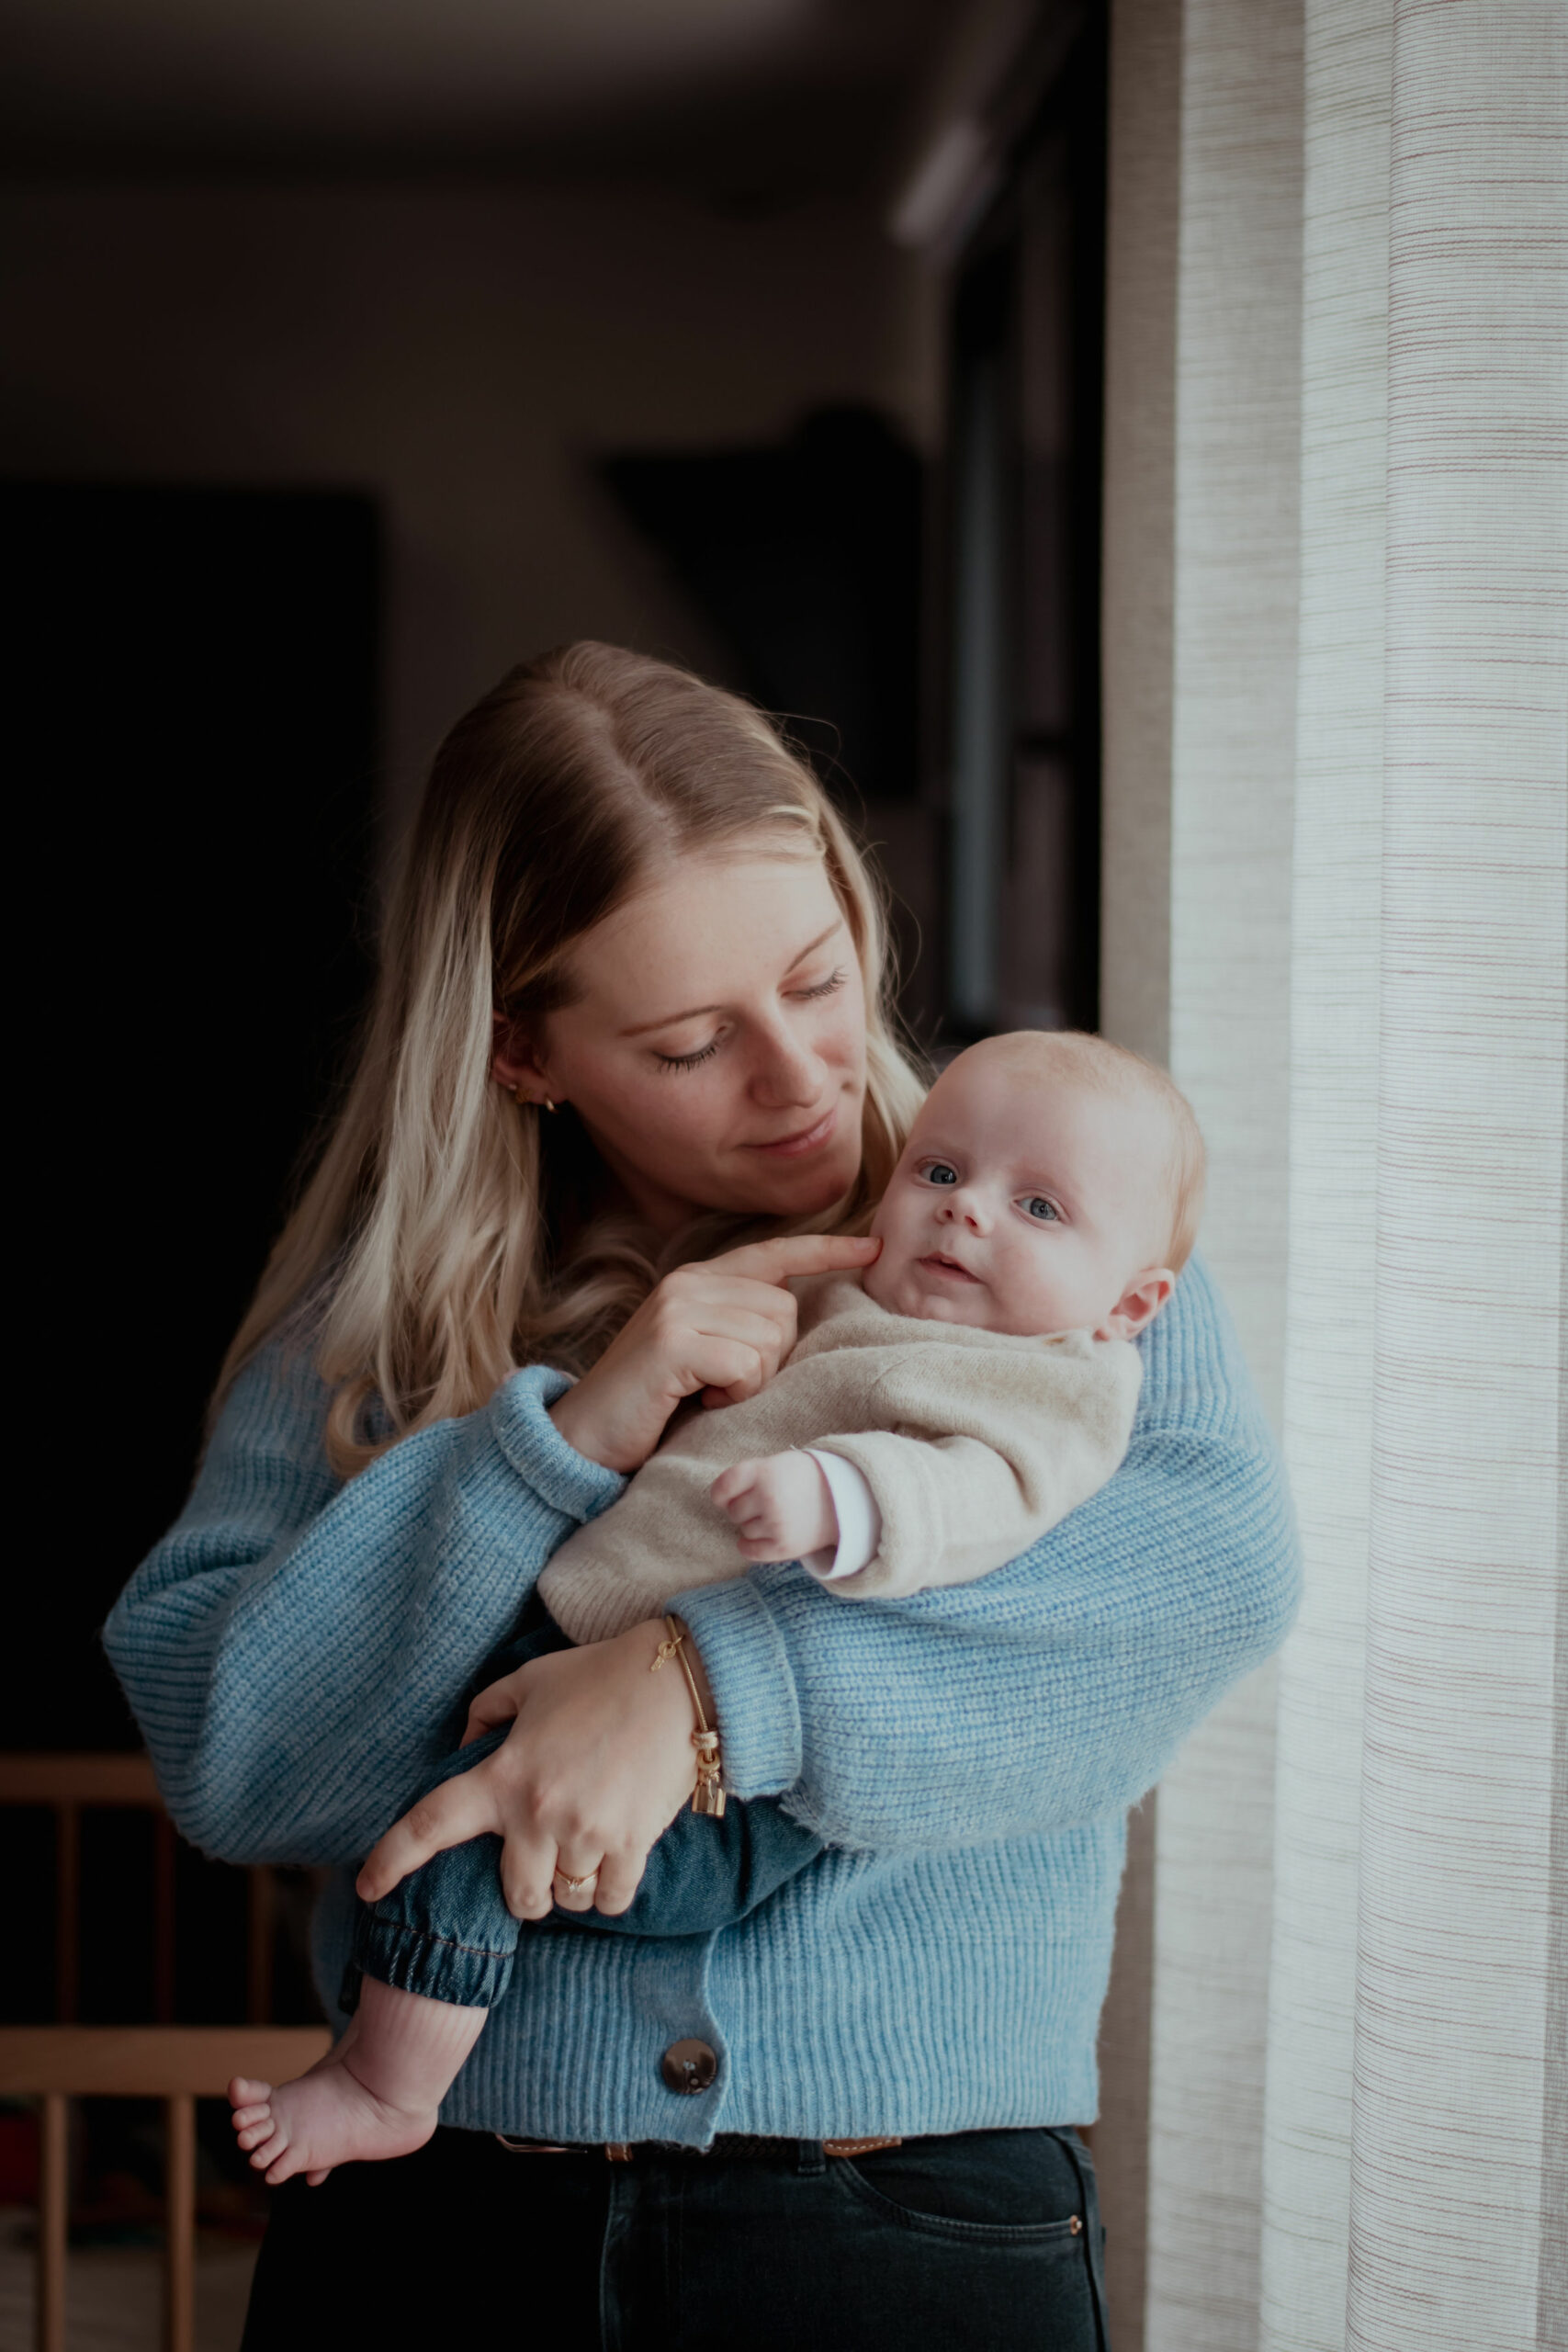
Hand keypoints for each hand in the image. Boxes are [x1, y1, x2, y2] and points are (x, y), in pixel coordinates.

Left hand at [355, 1618, 711, 1920]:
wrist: (679, 1682)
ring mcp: (586, 1835)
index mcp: (505, 1774)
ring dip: (571, 1887)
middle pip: (518, 1896)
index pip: (430, 1825)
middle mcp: (538, 1815)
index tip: (367, 1888)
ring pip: (565, 1901)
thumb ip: (486, 1713)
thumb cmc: (602, 1675)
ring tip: (585, 1853)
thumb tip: (464, 1749)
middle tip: (542, 1864)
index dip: (391, 1861)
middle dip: (526, 1891)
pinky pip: (610, 1900)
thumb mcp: (532, 1681)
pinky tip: (615, 1864)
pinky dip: (609, 1892)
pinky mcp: (632, 1845)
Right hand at [547, 1233, 880, 1472]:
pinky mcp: (672, 1341)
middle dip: (770, 1359)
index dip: (826, 1251)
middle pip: (784, 1311)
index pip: (774, 1253)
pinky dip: (733, 1393)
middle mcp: (689, 1282)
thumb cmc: (651, 1405)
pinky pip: (745, 1364)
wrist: (582, 1437)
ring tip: (707, 1394)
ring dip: (750, 1381)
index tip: (873, 1247)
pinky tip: (700, 1402)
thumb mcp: (700, 1353)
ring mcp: (678, 1307)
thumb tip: (794, 1318)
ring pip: (769, 1339)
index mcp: (698, 1280)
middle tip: (724, 1385)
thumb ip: (739, 1324)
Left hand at [711, 1452, 840, 1563]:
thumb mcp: (777, 1463)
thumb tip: (719, 1501)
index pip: (723, 1487)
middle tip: (764, 1503)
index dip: (720, 1494)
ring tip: (776, 1516)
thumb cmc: (804, 1478)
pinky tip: (755, 1540)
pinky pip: (750, 1551)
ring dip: (753, 1525)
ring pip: (744, 1531)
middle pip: (734, 1511)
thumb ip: (748, 1477)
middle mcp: (768, 1497)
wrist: (844, 1497)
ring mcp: (776, 1523)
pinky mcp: (785, 1546)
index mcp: (764, 1471)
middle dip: (744, 1509)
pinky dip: (748, 1547)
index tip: (725, 1497)